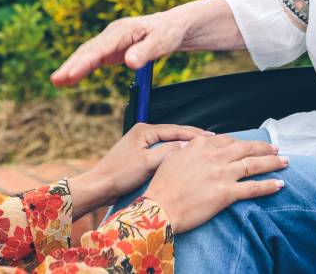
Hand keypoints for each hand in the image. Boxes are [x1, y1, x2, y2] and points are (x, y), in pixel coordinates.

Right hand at [50, 10, 186, 86]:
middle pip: (88, 50)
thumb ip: (145, 52)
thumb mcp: (162, 42)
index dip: (85, 62)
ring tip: (57, 82)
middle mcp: (112, 33)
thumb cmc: (169, 32)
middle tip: (56, 80)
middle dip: (71, 65)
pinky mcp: (112, 48)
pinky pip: (93, 58)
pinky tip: (70, 79)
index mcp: (122, 31)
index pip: (100, 48)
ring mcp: (110, 40)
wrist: (174, 26)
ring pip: (87, 54)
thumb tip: (129, 63)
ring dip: (72, 67)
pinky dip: (81, 67)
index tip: (71, 74)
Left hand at [67, 122, 213, 218]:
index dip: (195, 134)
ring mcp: (141, 143)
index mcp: (144, 130)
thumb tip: (187, 145)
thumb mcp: (147, 163)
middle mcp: (143, 132)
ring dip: (185, 145)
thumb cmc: (120, 174)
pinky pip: (163, 150)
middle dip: (193, 138)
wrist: (101, 186)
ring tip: (204, 149)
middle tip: (214, 142)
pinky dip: (176, 153)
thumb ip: (168, 152)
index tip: (212, 137)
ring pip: (169, 142)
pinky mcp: (140, 154)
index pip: (175, 129)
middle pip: (173, 133)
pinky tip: (186, 158)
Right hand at [143, 136, 287, 231]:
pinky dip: (268, 185)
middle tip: (274, 148)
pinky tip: (279, 184)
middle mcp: (214, 156)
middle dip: (263, 147)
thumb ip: (187, 148)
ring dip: (271, 162)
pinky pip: (253, 188)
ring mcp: (222, 174)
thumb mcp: (172, 157)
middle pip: (245, 148)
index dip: (241, 142)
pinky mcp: (227, 193)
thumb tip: (193, 143)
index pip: (228, 140)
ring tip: (284, 161)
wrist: (161, 206)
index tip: (248, 144)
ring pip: (253, 164)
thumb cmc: (163, 184)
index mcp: (201, 145)